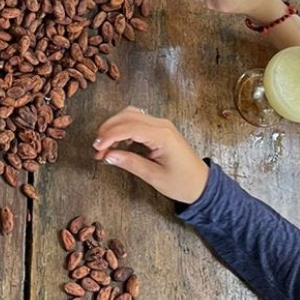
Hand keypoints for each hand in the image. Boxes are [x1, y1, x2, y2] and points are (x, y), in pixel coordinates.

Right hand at [92, 107, 208, 204]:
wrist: (202, 185)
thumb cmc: (182, 183)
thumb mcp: (154, 176)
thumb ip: (130, 162)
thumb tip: (108, 155)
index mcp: (162, 135)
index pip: (129, 127)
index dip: (109, 136)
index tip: (97, 148)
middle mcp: (162, 125)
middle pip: (128, 116)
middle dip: (108, 129)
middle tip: (97, 148)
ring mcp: (162, 125)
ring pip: (131, 115)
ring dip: (115, 127)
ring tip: (104, 146)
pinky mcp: (160, 129)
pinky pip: (138, 121)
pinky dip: (124, 128)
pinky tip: (118, 143)